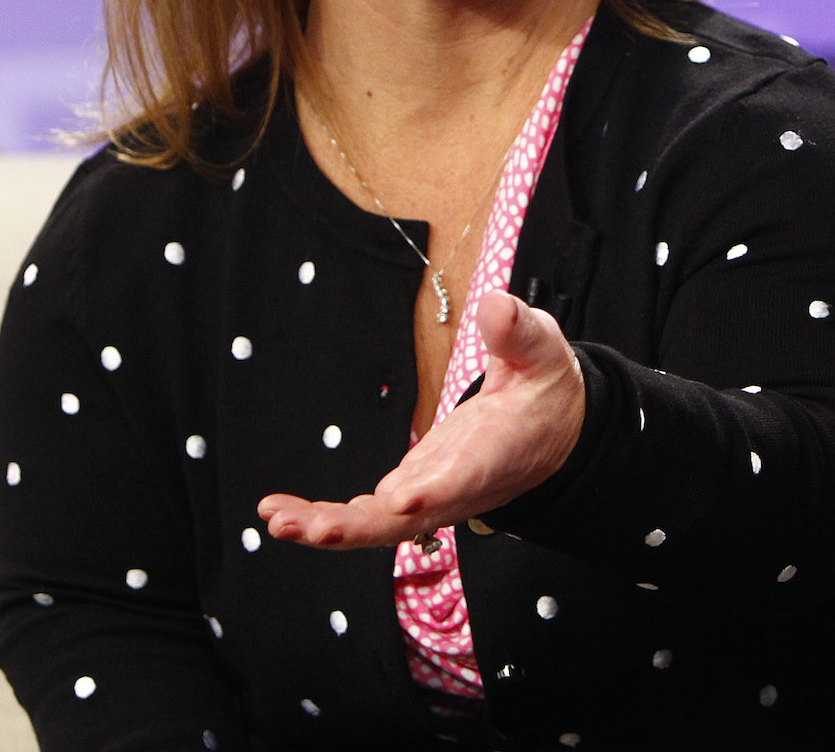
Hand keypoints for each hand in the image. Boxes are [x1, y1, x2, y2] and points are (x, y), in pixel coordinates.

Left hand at [258, 291, 586, 549]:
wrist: (555, 432)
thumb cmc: (545, 389)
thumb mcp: (542, 351)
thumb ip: (518, 333)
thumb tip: (497, 306)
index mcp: (495, 451)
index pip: (465, 474)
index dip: (434, 491)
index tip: (403, 500)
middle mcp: (459, 485)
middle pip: (408, 518)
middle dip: (358, 526)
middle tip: (312, 528)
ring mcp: (432, 494)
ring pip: (379, 524)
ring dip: (329, 527)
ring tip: (279, 519)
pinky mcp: (412, 492)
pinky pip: (368, 515)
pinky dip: (327, 519)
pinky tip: (285, 514)